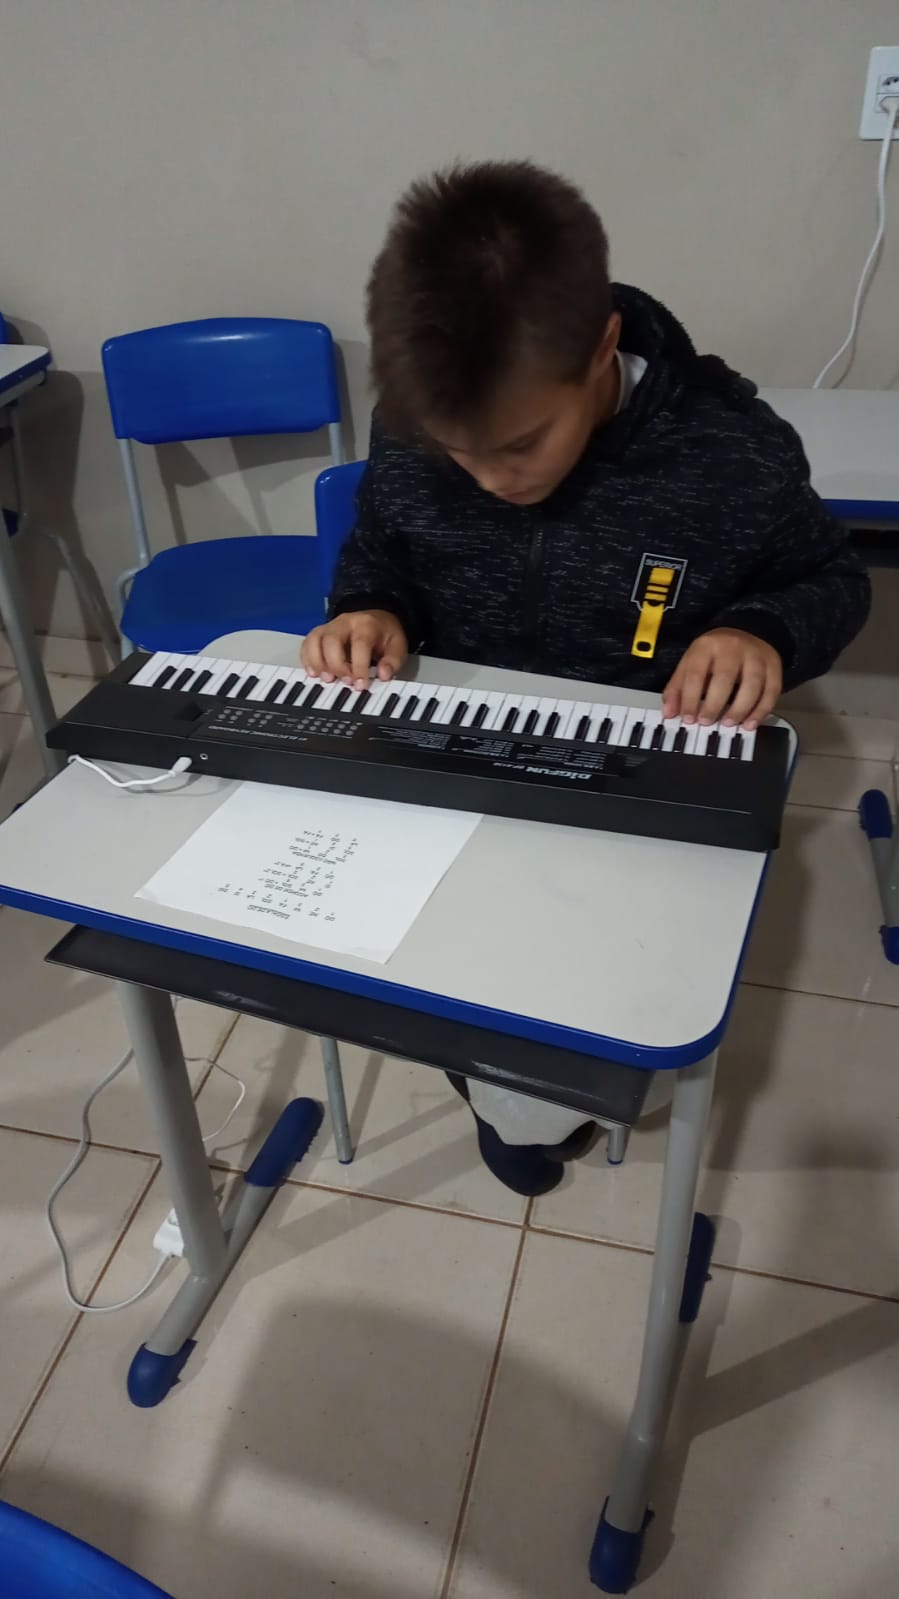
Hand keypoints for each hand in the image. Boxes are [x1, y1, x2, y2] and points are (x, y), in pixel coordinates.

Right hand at [301, 610, 408, 690]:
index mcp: (366, 625)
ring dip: (318, 663)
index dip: (359, 667)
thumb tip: (383, 675)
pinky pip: (307, 644)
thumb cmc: (385, 635)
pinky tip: (314, 673)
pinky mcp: (320, 633)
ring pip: (314, 641)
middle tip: (345, 682)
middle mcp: (345, 623)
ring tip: (327, 679)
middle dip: (337, 665)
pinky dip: (307, 660)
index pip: (359, 644)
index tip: (360, 685)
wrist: (377, 618)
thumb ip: (393, 662)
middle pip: (332, 640)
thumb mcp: (398, 646)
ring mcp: (330, 627)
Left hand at [662, 628, 781, 730]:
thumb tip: (669, 713)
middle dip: (714, 704)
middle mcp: (733, 648)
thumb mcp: (691, 662)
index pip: (696, 674)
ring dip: (740, 709)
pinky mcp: (774, 665)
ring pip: (752, 685)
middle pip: (724, 678)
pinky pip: (772, 690)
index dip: (690, 699)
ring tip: (729, 723)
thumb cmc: (715, 653)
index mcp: (707, 646)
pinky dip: (762, 710)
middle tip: (706, 722)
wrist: (748, 630)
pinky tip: (751, 723)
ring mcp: (756, 656)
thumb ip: (678, 688)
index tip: (688, 718)